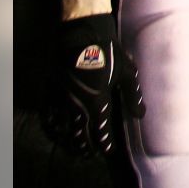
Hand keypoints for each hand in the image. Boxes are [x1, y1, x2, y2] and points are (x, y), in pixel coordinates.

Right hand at [45, 14, 144, 153]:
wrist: (82, 32)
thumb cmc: (109, 51)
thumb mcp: (127, 72)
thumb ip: (133, 95)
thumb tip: (141, 115)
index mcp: (97, 101)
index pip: (99, 130)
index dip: (104, 143)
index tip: (107, 151)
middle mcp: (76, 104)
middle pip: (79, 134)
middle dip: (85, 147)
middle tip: (90, 154)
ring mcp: (60, 98)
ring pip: (63, 128)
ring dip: (70, 140)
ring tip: (75, 148)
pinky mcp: (49, 90)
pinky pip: (47, 115)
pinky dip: (52, 126)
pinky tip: (56, 130)